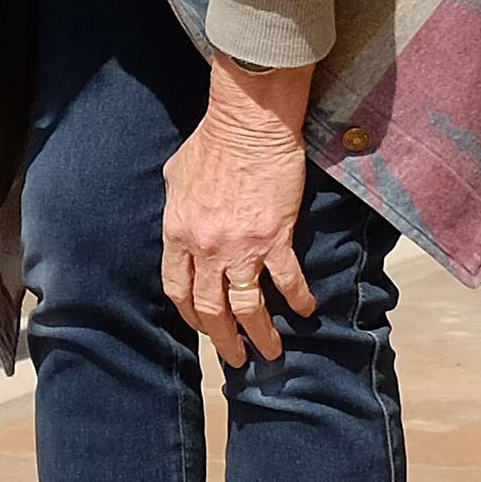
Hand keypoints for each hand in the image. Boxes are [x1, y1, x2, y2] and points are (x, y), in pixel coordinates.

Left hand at [159, 59, 316, 368]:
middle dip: (222, 338)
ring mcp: (240, 247)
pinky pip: (287, 280)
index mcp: (177, 234)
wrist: (248, 124)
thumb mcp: (175, 176)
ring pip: (247, 306)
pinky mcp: (275, 238)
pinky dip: (297, 300)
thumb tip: (180, 217)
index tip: (202, 326)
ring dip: (259, 334)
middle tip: (235, 357)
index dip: (189, 313)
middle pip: (210, 307)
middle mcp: (205, 248)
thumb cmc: (212, 143)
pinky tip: (305, 311)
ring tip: (269, 353)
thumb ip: (176, 206)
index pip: (177, 288)